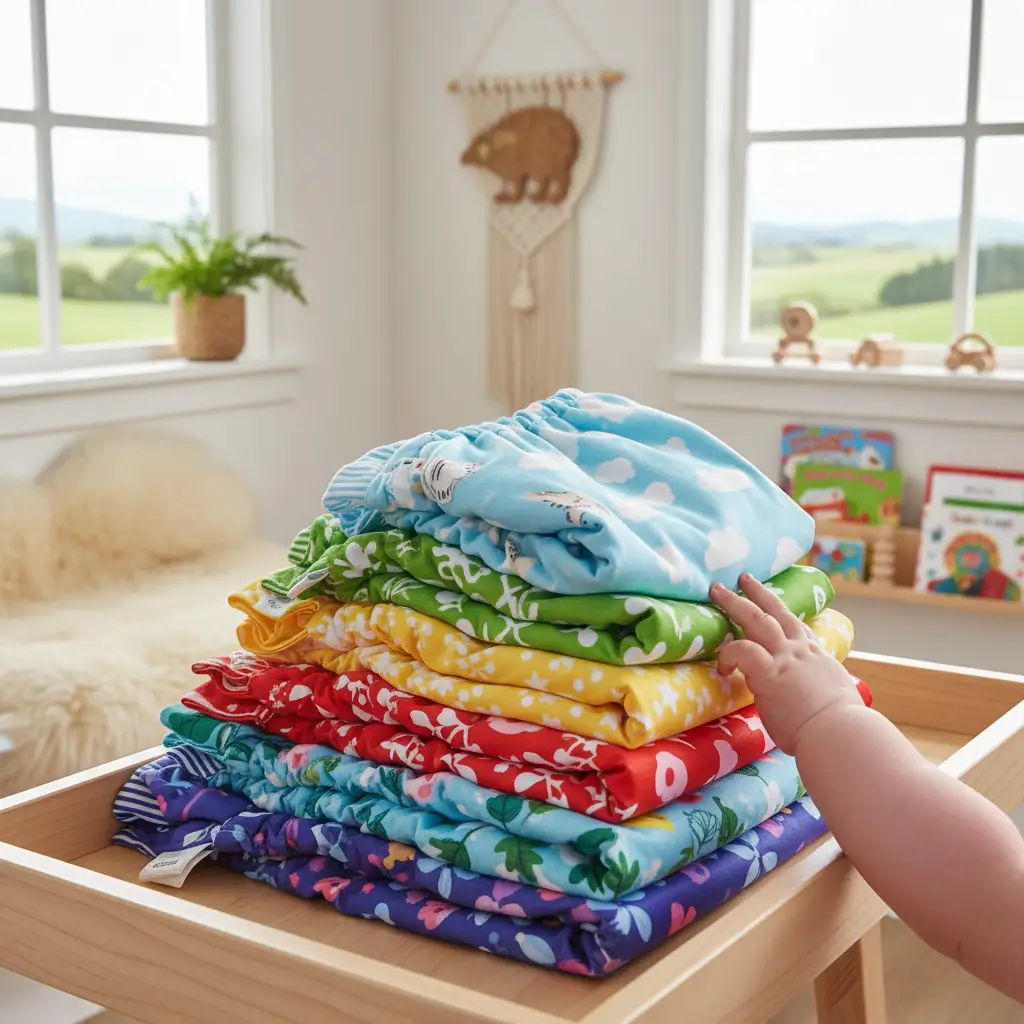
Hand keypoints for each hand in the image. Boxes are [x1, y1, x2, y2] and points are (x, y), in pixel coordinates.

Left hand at [709, 573, 862, 753]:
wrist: (840, 734)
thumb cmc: (840, 727)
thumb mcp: (836, 697)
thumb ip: (821, 691)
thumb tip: (821, 701)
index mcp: (816, 656)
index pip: (797, 626)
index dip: (781, 612)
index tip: (771, 600)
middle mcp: (800, 650)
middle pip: (775, 611)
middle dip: (756, 592)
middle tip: (742, 579)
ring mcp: (784, 658)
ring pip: (756, 619)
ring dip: (735, 603)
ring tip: (717, 591)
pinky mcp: (769, 673)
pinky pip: (741, 650)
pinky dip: (729, 654)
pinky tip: (723, 668)